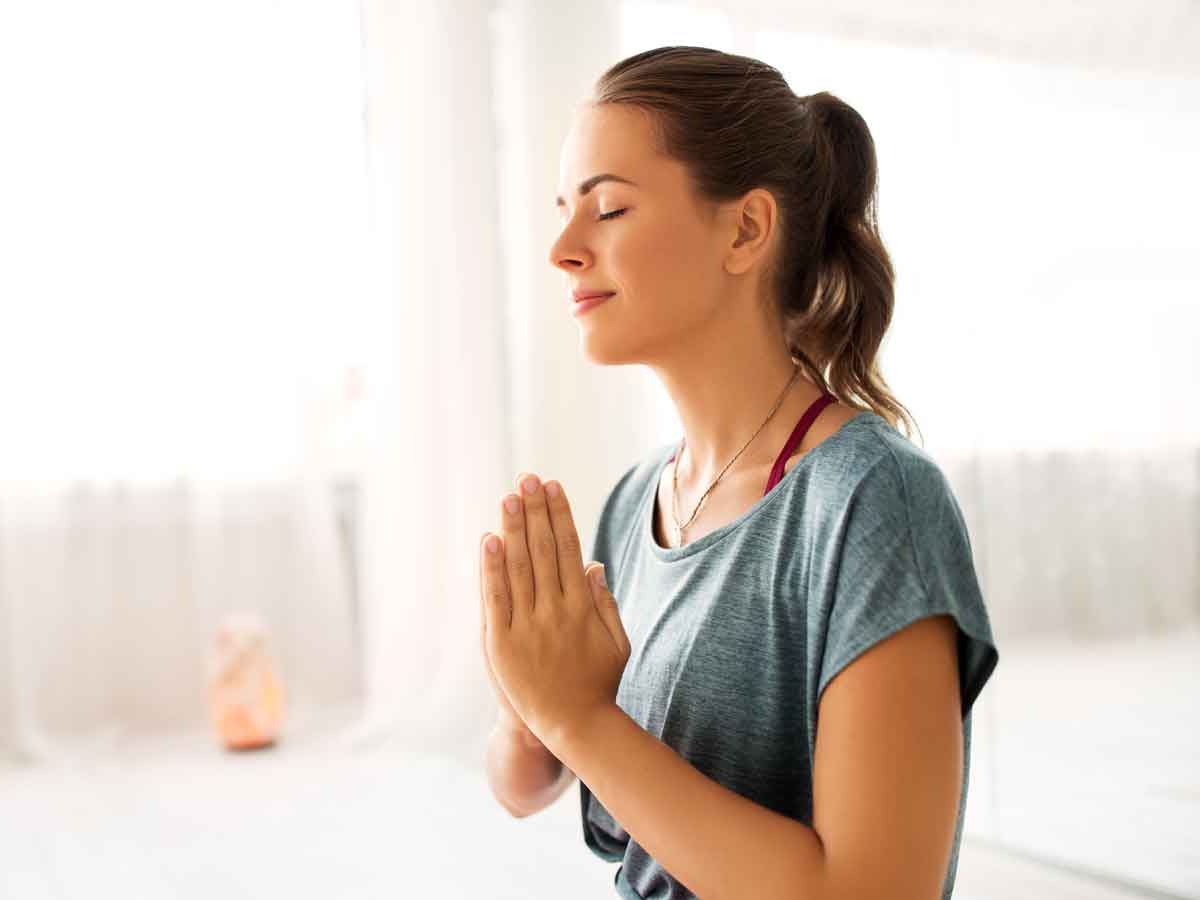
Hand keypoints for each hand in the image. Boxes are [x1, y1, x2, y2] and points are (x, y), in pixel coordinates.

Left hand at [479, 472, 630, 753]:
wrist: (572, 727)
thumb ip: (604, 602)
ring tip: (509, 497)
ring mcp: (528, 626)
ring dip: (514, 528)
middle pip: (543, 550)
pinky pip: (496, 598)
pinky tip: (489, 540)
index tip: (552, 486)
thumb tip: (593, 564)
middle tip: (527, 478)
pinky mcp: (502, 643)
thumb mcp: (615, 642)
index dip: (559, 515)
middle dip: (535, 511)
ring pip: (519, 567)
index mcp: (582, 606)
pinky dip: (492, 568)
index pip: (568, 548)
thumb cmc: (597, 684)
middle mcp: (556, 610)